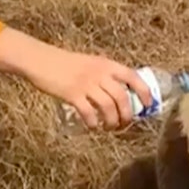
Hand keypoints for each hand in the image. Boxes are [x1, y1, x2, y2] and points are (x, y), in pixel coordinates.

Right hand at [30, 51, 152, 129]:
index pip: (133, 77)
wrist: (41, 60)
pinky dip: (94, 123)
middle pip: (122, 98)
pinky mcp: (72, 95)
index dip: (144, 92)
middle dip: (127, 115)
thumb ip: (104, 75)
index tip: (147, 105)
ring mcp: (86, 84)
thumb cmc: (65, 64)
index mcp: (106, 64)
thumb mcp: (91, 63)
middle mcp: (99, 74)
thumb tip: (120, 95)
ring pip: (108, 108)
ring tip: (109, 128)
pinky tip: (93, 127)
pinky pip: (89, 113)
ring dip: (112, 122)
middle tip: (124, 124)